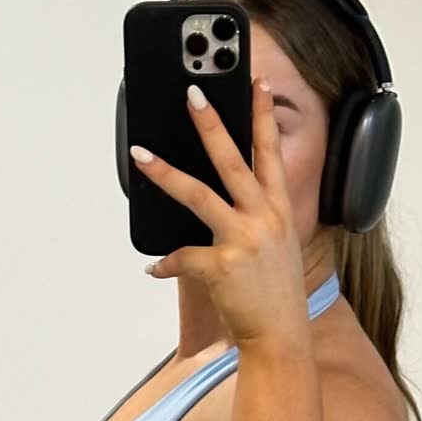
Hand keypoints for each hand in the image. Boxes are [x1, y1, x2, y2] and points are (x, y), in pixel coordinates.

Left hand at [129, 76, 309, 348]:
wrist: (281, 337)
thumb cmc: (275, 294)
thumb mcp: (278, 247)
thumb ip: (256, 218)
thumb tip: (219, 199)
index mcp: (278, 211)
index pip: (270, 154)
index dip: (264, 116)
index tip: (258, 83)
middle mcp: (263, 219)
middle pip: (233, 161)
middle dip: (211, 124)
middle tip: (193, 94)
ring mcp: (243, 240)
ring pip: (198, 195)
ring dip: (165, 173)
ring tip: (140, 154)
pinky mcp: (221, 266)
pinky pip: (182, 256)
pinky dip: (166, 262)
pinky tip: (155, 267)